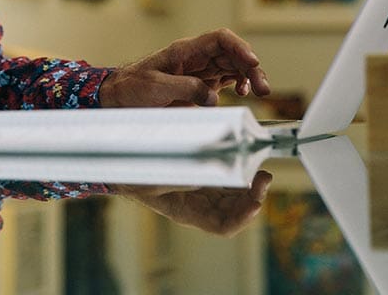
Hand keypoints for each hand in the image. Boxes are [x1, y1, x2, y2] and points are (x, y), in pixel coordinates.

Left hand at [99, 28, 269, 107]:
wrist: (119, 97)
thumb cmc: (132, 87)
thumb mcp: (156, 87)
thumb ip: (186, 89)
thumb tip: (213, 97)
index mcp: (185, 50)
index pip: (219, 39)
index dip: (239, 47)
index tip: (252, 62)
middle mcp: (196, 57)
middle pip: (232, 53)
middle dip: (250, 66)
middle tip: (263, 87)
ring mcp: (200, 70)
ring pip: (233, 65)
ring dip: (249, 76)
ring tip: (260, 91)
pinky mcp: (200, 85)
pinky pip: (226, 79)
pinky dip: (239, 83)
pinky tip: (244, 92)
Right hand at [118, 169, 272, 235]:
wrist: (124, 167)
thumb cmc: (135, 177)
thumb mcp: (154, 179)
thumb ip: (180, 180)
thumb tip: (205, 175)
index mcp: (188, 212)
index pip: (223, 226)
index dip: (242, 218)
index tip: (255, 204)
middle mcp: (199, 206)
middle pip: (234, 210)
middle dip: (252, 197)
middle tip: (263, 177)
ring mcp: (201, 193)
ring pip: (233, 196)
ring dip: (249, 186)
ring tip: (260, 171)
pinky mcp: (201, 179)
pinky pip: (226, 181)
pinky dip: (238, 174)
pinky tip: (244, 162)